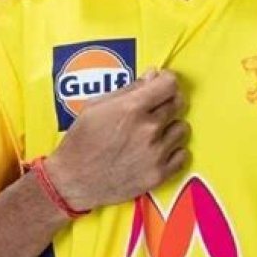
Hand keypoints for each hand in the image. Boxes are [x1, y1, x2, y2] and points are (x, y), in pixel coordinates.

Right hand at [46, 69, 189, 211]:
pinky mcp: (159, 174)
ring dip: (170, 127)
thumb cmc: (81, 141)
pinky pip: (183, 155)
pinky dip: (173, 151)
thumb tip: (153, 75)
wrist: (73, 181)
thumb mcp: (96, 106)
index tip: (161, 84)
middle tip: (155, 108)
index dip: (166, 80)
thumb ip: (129, 89)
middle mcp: (148, 129)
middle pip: (179, 103)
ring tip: (153, 132)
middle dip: (168, 101)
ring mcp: (155, 153)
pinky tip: (158, 150)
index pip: (170, 83)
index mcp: (131, 108)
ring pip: (182, 128)